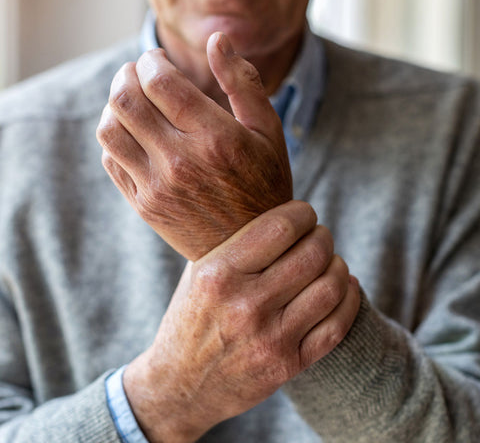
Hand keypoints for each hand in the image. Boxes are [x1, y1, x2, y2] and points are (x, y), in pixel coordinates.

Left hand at [96, 33, 291, 260]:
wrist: (249, 248)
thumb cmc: (264, 184)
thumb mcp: (268, 132)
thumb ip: (243, 82)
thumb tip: (217, 39)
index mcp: (216, 139)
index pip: (161, 82)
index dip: (151, 61)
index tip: (156, 59)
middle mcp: (182, 162)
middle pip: (126, 100)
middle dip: (126, 75)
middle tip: (137, 72)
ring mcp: (158, 187)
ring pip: (110, 129)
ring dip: (114, 104)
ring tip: (132, 101)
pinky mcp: (145, 206)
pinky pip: (111, 160)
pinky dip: (114, 137)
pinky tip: (133, 134)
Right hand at [123, 201, 360, 442]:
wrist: (180, 385)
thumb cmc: (191, 318)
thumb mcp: (198, 273)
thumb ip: (233, 243)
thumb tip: (278, 211)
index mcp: (218, 274)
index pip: (280, 228)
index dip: (302, 213)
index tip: (303, 213)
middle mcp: (245, 306)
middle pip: (312, 254)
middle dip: (323, 237)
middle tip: (318, 236)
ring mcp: (269, 339)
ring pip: (331, 287)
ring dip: (338, 265)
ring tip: (329, 261)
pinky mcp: (287, 365)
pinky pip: (337, 326)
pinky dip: (349, 299)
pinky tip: (344, 287)